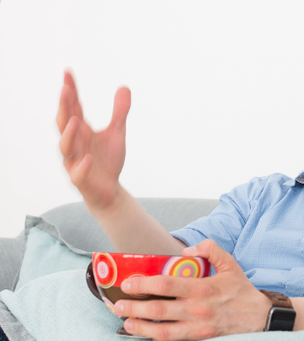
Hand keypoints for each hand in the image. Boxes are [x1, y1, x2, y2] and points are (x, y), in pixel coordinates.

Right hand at [56, 71, 130, 208]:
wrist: (110, 190)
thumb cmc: (108, 160)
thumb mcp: (117, 133)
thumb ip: (119, 112)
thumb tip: (124, 86)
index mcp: (81, 131)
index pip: (73, 108)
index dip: (70, 91)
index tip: (68, 72)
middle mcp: (75, 144)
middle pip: (64, 123)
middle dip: (64, 107)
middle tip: (66, 89)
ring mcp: (75, 162)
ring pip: (66, 148)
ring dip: (69, 134)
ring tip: (76, 120)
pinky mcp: (81, 180)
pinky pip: (78, 174)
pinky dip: (82, 166)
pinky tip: (89, 158)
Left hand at [114, 239, 270, 340]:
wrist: (260, 319)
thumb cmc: (241, 290)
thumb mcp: (229, 263)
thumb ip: (209, 249)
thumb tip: (185, 250)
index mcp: (202, 288)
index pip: (166, 285)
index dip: (143, 284)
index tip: (128, 283)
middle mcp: (197, 310)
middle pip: (157, 310)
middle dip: (133, 307)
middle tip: (116, 305)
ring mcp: (197, 330)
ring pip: (161, 330)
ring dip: (139, 327)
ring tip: (125, 322)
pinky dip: (156, 339)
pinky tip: (146, 333)